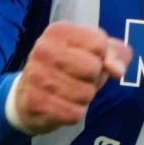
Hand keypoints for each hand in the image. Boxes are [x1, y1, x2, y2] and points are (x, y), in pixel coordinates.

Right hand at [12, 22, 132, 135]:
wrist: (27, 97)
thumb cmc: (67, 69)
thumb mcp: (92, 52)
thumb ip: (114, 54)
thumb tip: (116, 70)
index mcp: (58, 31)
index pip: (99, 44)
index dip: (101, 57)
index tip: (86, 59)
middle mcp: (43, 49)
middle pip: (93, 68)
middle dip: (93, 79)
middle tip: (78, 79)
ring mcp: (36, 76)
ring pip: (85, 93)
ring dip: (83, 98)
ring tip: (68, 92)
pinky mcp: (35, 102)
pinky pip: (74, 113)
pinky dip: (73, 113)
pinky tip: (60, 106)